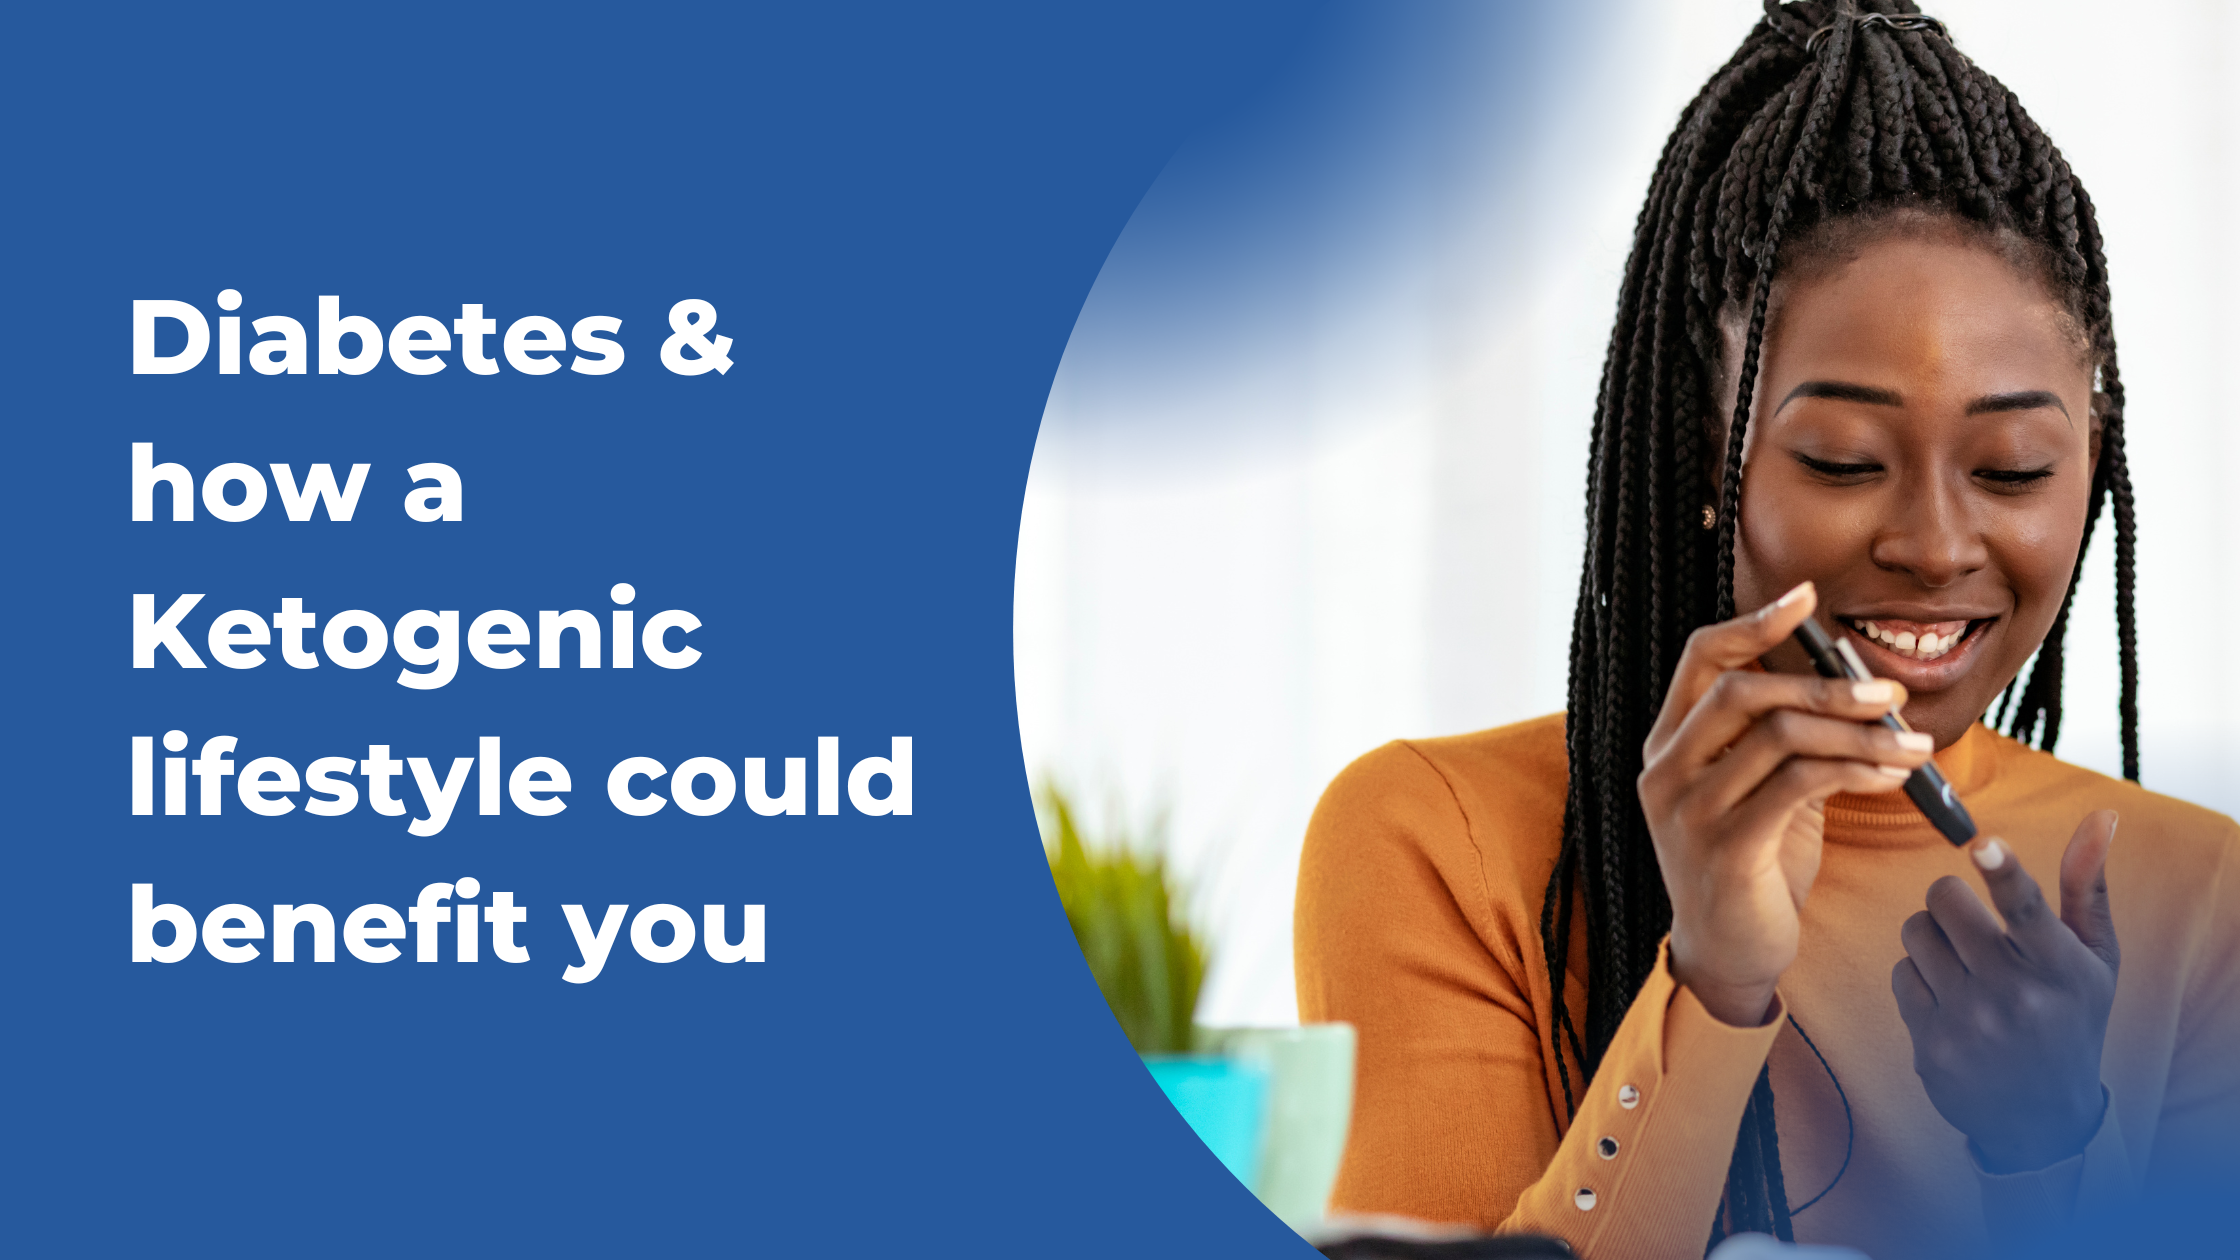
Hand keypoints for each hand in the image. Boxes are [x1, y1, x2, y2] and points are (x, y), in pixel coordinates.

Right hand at [1639, 582, 1934, 1026]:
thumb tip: (1850, 679)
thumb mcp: (1760, 790)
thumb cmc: (1754, 866)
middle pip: (1743, 690)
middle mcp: (1665, 770)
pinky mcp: (1725, 847)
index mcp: (1667, 744)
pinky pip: (1799, 784)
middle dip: (1827, 685)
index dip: (1754, 622)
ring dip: (1858, 732)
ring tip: (1912, 743)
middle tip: (1892, 694)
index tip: (1807, 598)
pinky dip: (1856, 771)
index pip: (1701, 658)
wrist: (1731, 953)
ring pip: (1779, 736)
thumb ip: (1782, 738)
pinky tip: (1892, 776)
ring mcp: (1688, 810)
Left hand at [1892, 811, 2120, 1171]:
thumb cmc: (2070, 1017)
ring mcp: (1968, 1021)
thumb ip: (2086, 887)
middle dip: (1951, 897)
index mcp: (2060, 968)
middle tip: (1970, 920)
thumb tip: (2100, 817)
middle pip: (1944, 900)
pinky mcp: (1930, 1043)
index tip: (1984, 846)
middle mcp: (2014, 994)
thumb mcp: (2094, 958)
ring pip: (1915, 931)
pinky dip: (1920, 977)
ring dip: (1932, 935)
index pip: (2027, 909)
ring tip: (1963, 962)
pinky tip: (1950, 1000)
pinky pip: (1901, 973)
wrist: (2043, 1116)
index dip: (2002, 872)